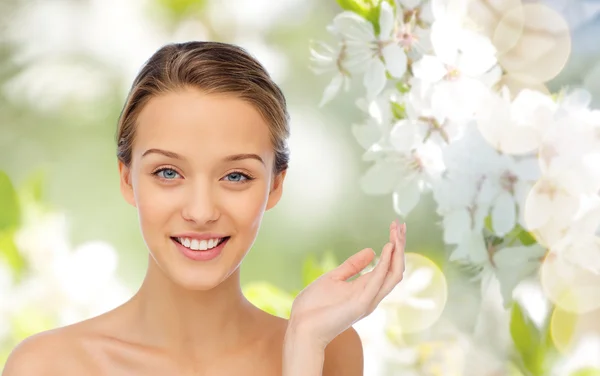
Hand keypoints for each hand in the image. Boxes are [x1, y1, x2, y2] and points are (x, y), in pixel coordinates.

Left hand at [288, 220, 405, 347]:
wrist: (301, 328)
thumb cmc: (314, 307)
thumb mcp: (333, 278)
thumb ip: (352, 266)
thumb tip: (371, 250)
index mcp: (366, 290)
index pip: (388, 266)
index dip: (394, 247)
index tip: (395, 227)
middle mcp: (372, 296)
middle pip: (395, 269)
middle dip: (400, 246)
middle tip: (400, 225)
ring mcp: (368, 301)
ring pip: (393, 275)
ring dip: (396, 252)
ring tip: (397, 233)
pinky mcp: (360, 304)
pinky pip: (378, 282)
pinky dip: (384, 264)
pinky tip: (387, 248)